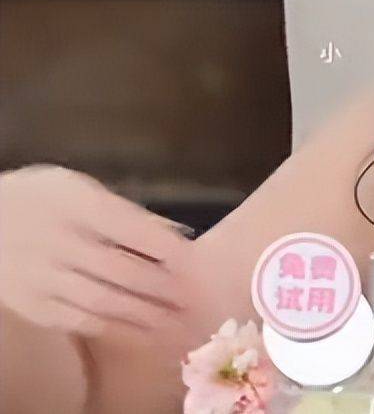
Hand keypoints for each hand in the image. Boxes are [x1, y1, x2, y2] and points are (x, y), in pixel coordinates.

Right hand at [0, 163, 194, 340]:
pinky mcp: (32, 304)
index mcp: (77, 206)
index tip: (195, 262)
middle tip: (194, 299)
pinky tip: (138, 332)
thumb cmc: (39, 199)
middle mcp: (59, 242)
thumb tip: (172, 230)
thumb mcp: (78, 186)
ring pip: (102, 301)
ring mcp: (42, 277)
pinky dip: (112, 328)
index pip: (131, 229)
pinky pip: (76, 320)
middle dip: (162, 287)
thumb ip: (125, 210)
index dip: (167, 248)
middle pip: (120, 269)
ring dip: (143, 314)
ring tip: (175, 322)